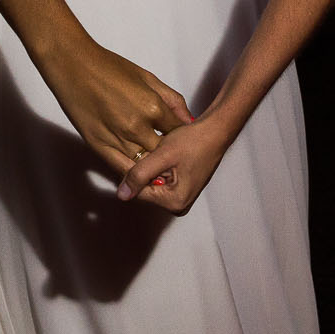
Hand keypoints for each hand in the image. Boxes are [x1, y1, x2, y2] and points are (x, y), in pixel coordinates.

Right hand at [39, 39, 193, 180]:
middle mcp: (137, 127)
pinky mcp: (98, 146)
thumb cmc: (109, 67)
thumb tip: (189, 120)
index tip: (180, 137)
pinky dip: (132, 171)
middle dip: (169, 153)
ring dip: (152, 165)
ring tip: (156, 164)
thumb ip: (172, 100)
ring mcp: (117, 138)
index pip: (177, 131)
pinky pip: (121, 168)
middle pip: (163, 152)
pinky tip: (137, 169)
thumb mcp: (148, 77)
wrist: (73, 65)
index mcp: (153, 107)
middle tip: (171, 153)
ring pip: (143, 164)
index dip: (181, 135)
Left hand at [117, 110, 235, 211]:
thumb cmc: (196, 140)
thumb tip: (123, 193)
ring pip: (151, 182)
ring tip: (150, 149)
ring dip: (147, 166)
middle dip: (140, 169)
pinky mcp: (180, 186)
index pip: (139, 192)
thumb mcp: (164, 155)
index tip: (119, 156)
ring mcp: (180, 195)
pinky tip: (158, 152)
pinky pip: (159, 178)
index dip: (129, 172)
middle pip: (145, 188)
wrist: (216, 130)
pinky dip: (155, 165)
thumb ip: (141, 174)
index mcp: (175, 201)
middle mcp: (179, 203)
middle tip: (137, 149)